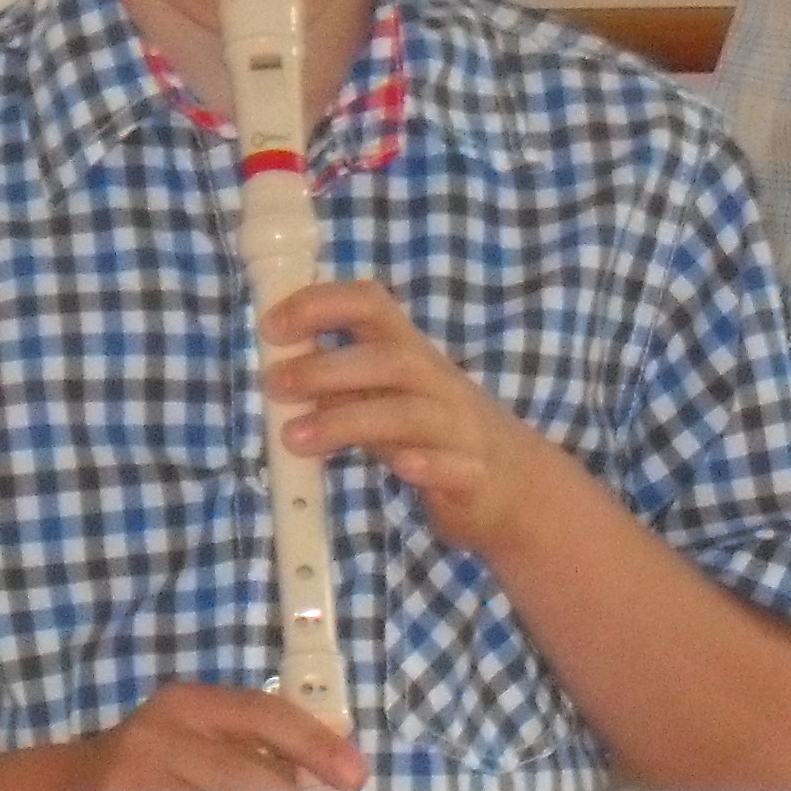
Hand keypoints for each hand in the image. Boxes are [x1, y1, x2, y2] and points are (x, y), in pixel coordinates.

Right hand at [75, 683, 365, 790]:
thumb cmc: (147, 768)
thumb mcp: (191, 738)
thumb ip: (248, 750)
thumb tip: (326, 785)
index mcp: (189, 704)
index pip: (264, 713)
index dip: (315, 744)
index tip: (355, 778)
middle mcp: (160, 734)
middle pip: (244, 773)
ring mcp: (134, 783)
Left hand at [263, 278, 564, 558]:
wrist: (518, 486)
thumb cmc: (437, 436)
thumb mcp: (388, 401)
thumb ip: (343, 388)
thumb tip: (280, 371)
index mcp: (410, 355)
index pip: (370, 305)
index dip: (321, 305)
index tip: (271, 327)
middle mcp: (436, 383)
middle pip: (389, 360)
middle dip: (326, 368)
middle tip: (273, 386)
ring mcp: (459, 428)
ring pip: (410, 413)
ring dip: (349, 421)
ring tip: (294, 439)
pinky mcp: (475, 474)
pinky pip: (454, 465)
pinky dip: (428, 463)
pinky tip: (403, 467)